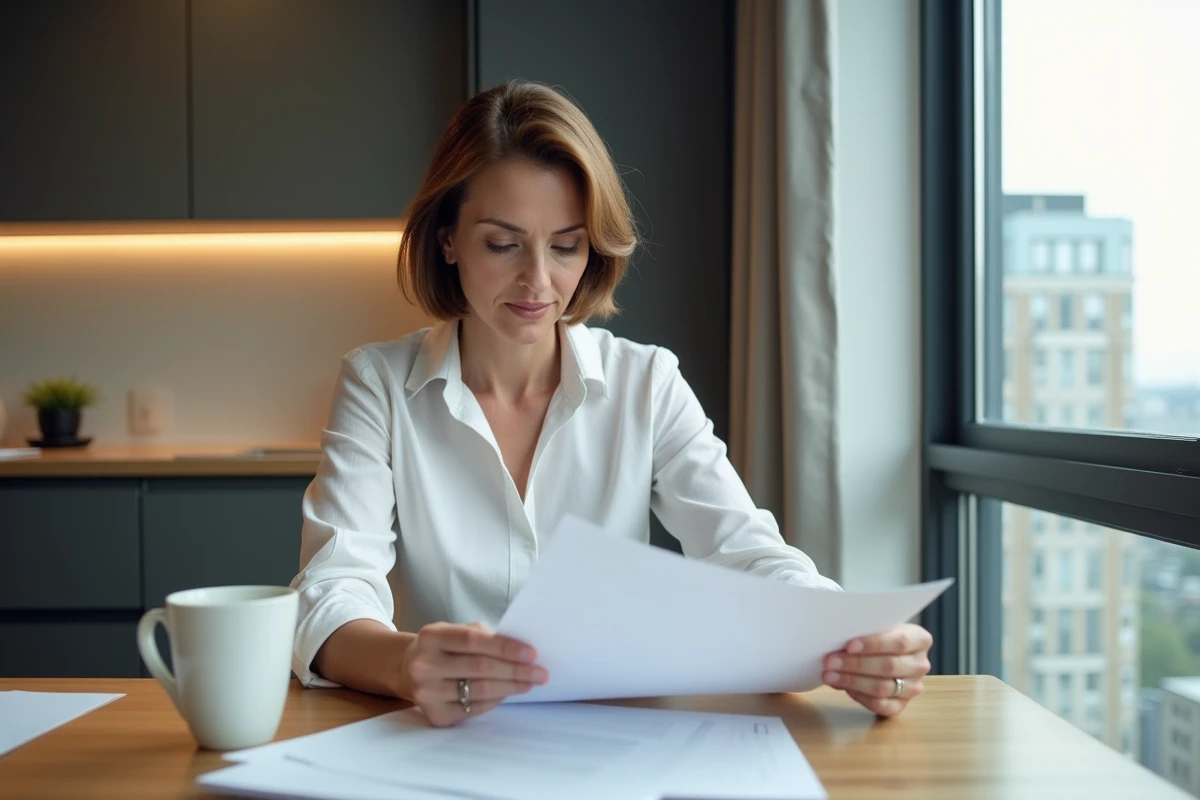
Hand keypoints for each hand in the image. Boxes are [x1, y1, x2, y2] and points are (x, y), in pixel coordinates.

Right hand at [400, 621, 548, 726]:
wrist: (406, 670)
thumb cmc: (441, 648)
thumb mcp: (453, 631)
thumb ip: (482, 636)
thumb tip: (519, 651)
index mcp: (431, 637)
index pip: (474, 640)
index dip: (505, 647)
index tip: (531, 653)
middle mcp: (425, 665)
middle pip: (480, 668)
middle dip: (515, 670)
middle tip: (540, 672)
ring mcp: (427, 693)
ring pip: (479, 691)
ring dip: (510, 687)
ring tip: (529, 683)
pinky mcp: (434, 715)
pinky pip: (473, 709)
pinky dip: (495, 701)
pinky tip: (507, 693)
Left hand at [822, 623, 932, 716]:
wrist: (884, 652)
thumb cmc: (877, 637)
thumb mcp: (875, 627)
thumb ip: (864, 632)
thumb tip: (836, 642)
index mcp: (920, 639)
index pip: (900, 642)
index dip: (874, 644)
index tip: (849, 645)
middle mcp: (921, 664)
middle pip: (889, 666)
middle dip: (856, 664)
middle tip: (831, 661)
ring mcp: (914, 687)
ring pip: (883, 687)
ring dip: (852, 681)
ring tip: (829, 675)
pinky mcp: (902, 705)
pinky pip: (881, 705)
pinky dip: (860, 696)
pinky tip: (844, 687)